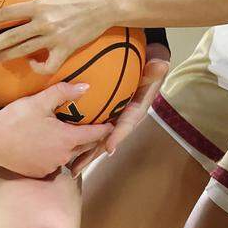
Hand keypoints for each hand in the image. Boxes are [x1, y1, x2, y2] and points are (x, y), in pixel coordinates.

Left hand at [0, 0, 115, 73]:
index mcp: (39, 5)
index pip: (8, 14)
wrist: (104, 4)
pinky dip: (38, 68)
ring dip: (6, 57)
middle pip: (11, 37)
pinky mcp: (66, 49)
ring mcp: (54, 38)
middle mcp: (44, 23)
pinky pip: (48, 65)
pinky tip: (31, 63)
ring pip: (25, 51)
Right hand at [0, 81, 112, 176]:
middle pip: (84, 147)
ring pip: (70, 156)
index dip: (104, 129)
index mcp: (67, 139)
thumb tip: (86, 87)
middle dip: (92, 138)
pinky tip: (52, 146)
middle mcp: (63, 156)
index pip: (94, 135)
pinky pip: (55, 164)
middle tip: (96, 128)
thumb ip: (63, 92)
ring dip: (74, 148)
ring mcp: (51, 167)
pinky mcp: (39, 173)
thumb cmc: (16, 120)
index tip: (112, 124)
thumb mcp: (39, 101)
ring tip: (74, 135)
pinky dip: (58, 155)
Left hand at [69, 43, 171, 176]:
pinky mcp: (106, 112)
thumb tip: (161, 65)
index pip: (128, 123)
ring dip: (84, 151)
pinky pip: (92, 126)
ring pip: (98, 136)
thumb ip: (156, 68)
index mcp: (137, 108)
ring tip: (69, 167)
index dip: (119, 135)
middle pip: (108, 137)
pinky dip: (80, 136)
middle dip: (93, 154)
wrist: (148, 58)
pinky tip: (65, 144)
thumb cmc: (151, 62)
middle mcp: (125, 115)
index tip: (109, 148)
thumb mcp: (156, 63)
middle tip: (77, 169)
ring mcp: (114, 115)